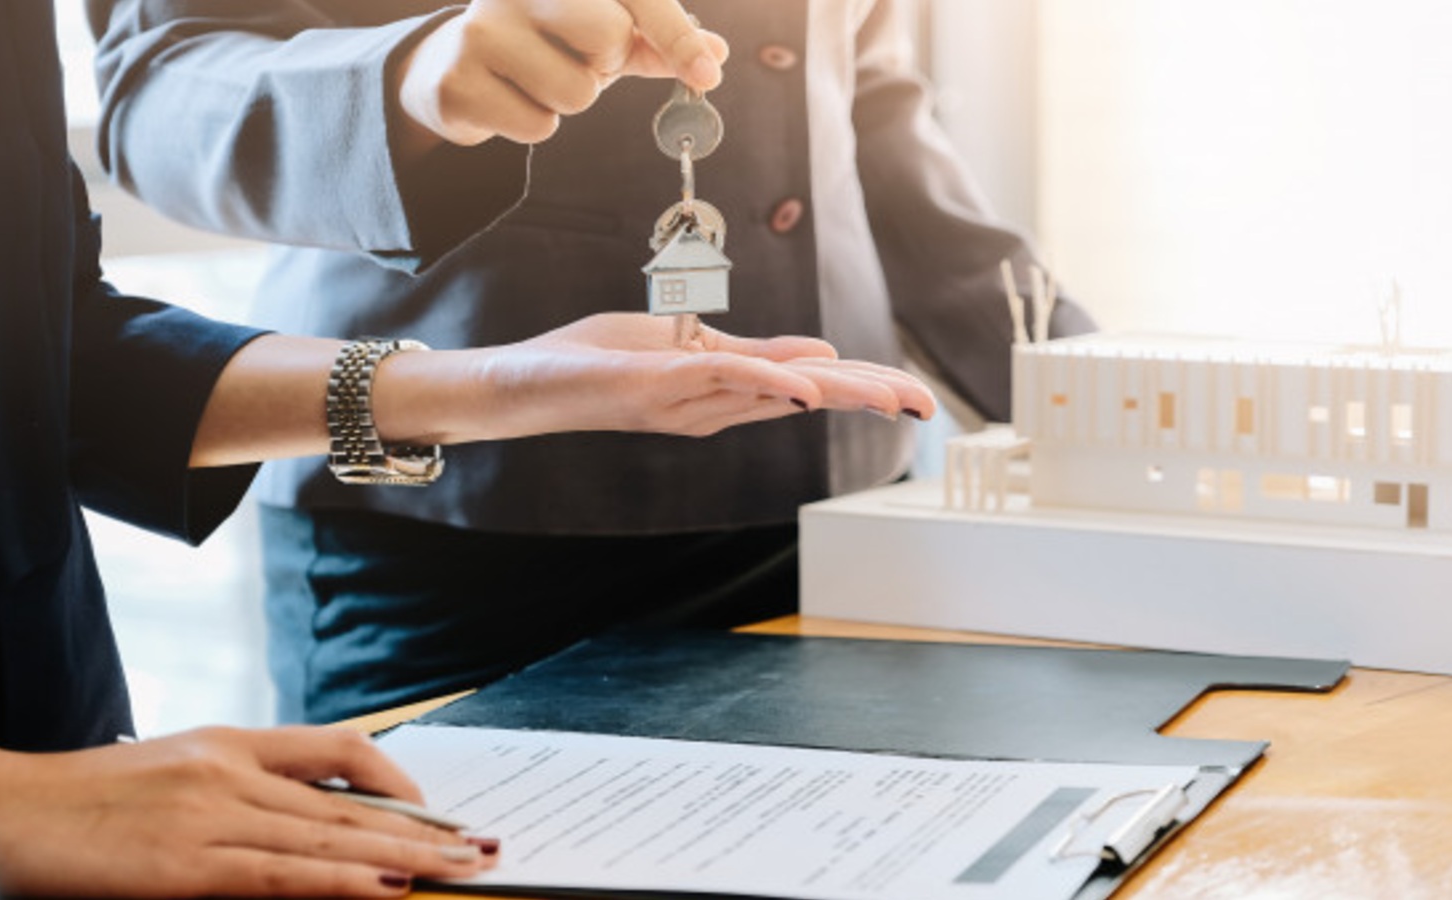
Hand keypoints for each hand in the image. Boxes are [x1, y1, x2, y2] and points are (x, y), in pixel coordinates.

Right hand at [0, 727, 494, 897]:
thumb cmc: (75, 804)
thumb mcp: (168, 775)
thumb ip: (237, 790)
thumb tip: (304, 826)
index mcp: (229, 743)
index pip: (340, 750)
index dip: (398, 783)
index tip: (439, 813)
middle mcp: (231, 768)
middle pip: (353, 801)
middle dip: (429, 830)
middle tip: (489, 847)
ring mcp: (210, 811)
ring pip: (332, 836)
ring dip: (410, 857)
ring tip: (467, 869)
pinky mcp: (184, 861)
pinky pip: (281, 874)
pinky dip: (344, 881)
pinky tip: (391, 888)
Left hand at [377, 313, 936, 443]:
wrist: (522, 383)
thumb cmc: (596, 359)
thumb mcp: (686, 344)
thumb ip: (749, 351)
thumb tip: (821, 357)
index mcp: (729, 389)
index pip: (811, 386)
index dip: (867, 387)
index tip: (920, 397)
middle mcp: (717, 403)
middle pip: (809, 398)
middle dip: (870, 398)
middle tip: (928, 407)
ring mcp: (689, 400)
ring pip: (778, 393)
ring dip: (839, 393)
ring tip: (894, 395)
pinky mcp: (655, 387)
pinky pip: (720, 380)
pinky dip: (767, 381)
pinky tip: (808, 387)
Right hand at [394, 0, 728, 152]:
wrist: (455, 64)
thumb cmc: (545, 44)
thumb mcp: (602, 35)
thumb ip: (657, 43)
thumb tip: (714, 56)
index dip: (675, 36)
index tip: (705, 72)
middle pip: (608, 37)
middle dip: (604, 65)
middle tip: (577, 61)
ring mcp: (481, 30)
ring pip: (575, 93)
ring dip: (568, 101)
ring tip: (539, 81)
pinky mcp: (458, 80)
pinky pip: (537, 126)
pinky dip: (534, 125)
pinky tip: (510, 100)